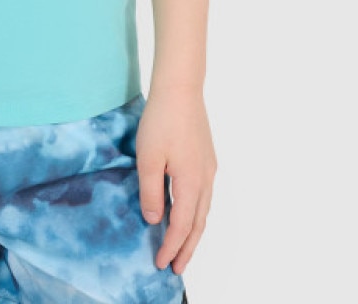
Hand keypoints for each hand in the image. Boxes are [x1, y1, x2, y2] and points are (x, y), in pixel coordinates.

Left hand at [135, 84, 216, 275]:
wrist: (180, 88)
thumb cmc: (162, 120)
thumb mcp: (148, 157)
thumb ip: (151, 192)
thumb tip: (155, 220)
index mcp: (191, 182)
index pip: (182, 225)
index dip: (171, 246)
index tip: (161, 263)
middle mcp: (205, 179)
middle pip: (198, 224)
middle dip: (187, 248)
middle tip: (177, 269)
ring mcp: (208, 168)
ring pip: (204, 210)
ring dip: (193, 233)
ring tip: (182, 248)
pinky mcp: (206, 158)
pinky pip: (204, 196)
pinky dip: (196, 213)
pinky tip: (187, 213)